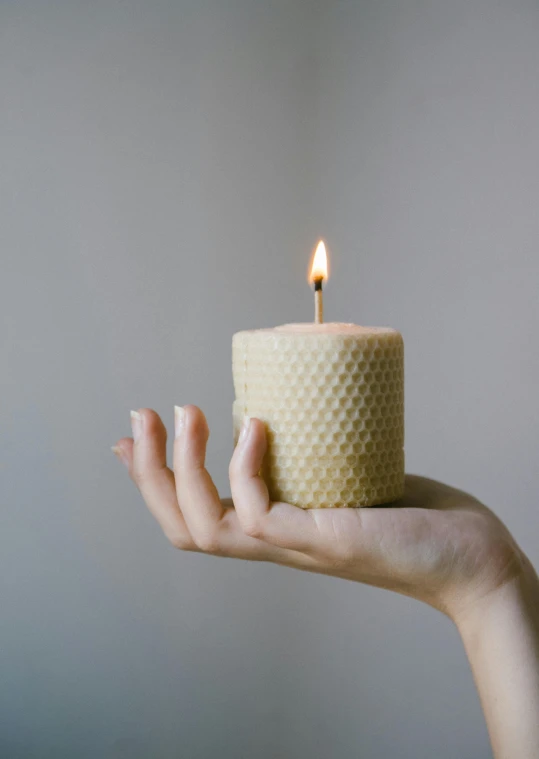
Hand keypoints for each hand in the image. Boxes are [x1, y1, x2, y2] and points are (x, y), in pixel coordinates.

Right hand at [113, 405, 524, 621]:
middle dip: (150, 472)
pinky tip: (254, 424)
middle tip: (143, 414)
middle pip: (182, 525)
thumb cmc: (414, 516)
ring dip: (183, 469)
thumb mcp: (348, 475)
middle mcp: (275, 544)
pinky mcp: (323, 541)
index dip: (154, 480)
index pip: (194, 514)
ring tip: (186, 412)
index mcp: (274, 531)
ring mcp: (295, 546)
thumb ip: (316, 452)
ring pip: (205, 526)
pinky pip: (259, 514)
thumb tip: (289, 406)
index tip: (133, 437)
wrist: (470, 558)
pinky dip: (244, 469)